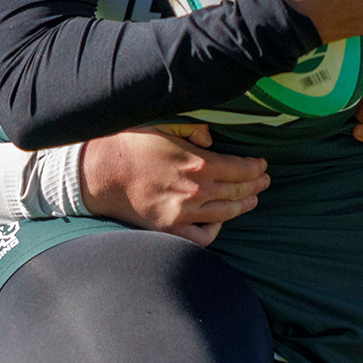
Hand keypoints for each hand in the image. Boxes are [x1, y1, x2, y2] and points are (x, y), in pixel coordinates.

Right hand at [80, 124, 269, 245]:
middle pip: (238, 191)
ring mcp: (183, 213)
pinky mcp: (169, 228)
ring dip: (243, 205)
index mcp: (199, 163)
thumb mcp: (165, 124)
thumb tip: (212, 139)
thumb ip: (195, 129)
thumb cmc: (131, 144)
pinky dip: (216, 231)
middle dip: (255, 185)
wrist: (98, 172)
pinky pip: (202, 237)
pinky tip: (220, 221)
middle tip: (264, 181)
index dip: (256, 167)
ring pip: (226, 213)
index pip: (242, 169)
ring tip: (251, 198)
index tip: (262, 165)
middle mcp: (196, 191)